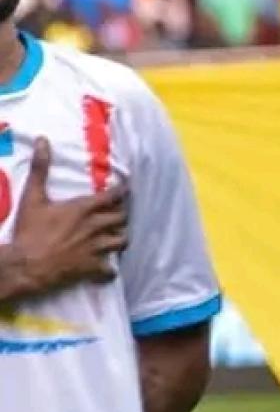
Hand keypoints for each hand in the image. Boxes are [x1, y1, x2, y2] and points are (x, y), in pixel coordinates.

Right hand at [5, 137, 129, 294]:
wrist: (23, 265)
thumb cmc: (29, 231)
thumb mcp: (32, 198)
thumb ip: (40, 169)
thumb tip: (43, 140)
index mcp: (84, 208)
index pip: (114, 195)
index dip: (121, 192)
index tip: (124, 191)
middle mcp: (96, 227)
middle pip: (122, 217)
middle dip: (121, 215)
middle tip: (116, 215)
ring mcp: (96, 248)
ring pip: (122, 241)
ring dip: (120, 238)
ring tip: (114, 237)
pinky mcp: (92, 268)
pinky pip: (111, 271)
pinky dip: (109, 270)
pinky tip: (106, 269)